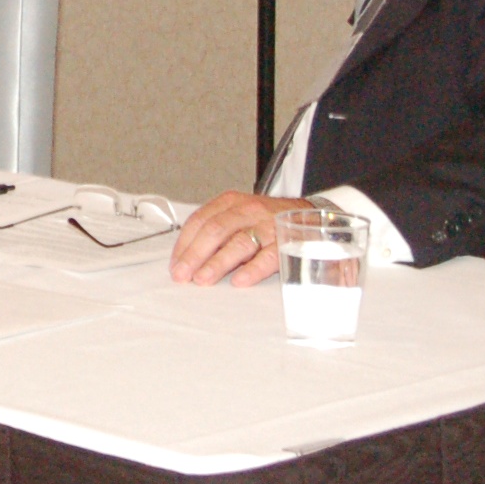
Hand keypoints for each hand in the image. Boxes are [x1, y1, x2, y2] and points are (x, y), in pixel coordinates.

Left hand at [168, 191, 314, 286]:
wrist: (310, 215)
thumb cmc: (267, 219)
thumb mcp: (240, 215)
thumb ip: (218, 231)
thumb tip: (187, 258)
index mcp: (231, 202)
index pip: (200, 220)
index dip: (184, 243)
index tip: (175, 263)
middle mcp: (248, 210)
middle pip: (215, 231)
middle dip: (195, 254)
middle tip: (182, 274)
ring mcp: (268, 225)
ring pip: (239, 243)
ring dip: (217, 262)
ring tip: (202, 279)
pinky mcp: (287, 242)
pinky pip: (268, 256)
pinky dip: (253, 269)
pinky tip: (239, 281)